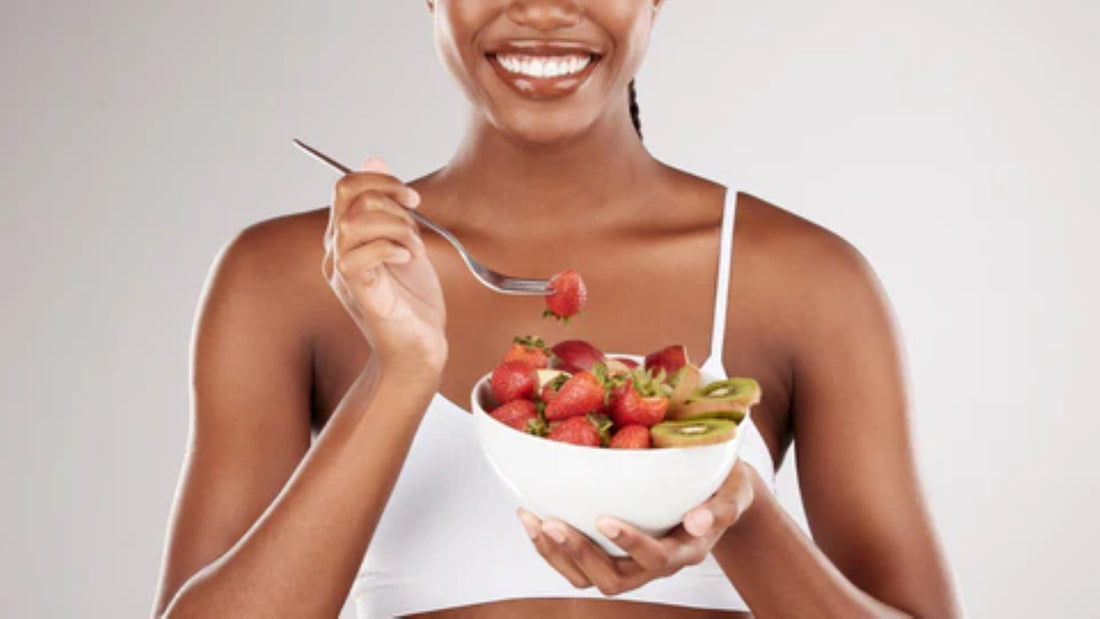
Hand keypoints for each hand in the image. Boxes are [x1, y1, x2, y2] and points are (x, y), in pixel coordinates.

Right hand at [323, 156, 446, 371]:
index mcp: (346, 238)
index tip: (410, 197)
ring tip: (415, 247)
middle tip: (416, 218)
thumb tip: (374, 157)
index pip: (346, 187)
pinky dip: (390, 249)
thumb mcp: (406, 239)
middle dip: (390, 198)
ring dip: (395, 226)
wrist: (419, 347)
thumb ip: (390, 204)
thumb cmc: (413, 300)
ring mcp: (344, 273)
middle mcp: (337, 252)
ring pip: (353, 224)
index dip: (379, 179)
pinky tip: (408, 260)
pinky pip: (358, 257)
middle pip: (348, 197)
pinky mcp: (358, 293)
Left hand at [516, 459, 757, 595]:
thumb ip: (722, 506)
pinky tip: (532, 517)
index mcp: (686, 549)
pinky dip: (552, 546)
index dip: (630, 544)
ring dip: (558, 555)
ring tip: (532, 521)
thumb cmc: (724, 484)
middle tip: (552, 523)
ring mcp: (632, 562)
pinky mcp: (612, 552)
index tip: (604, 520)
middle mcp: (656, 564)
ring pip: (590, 578)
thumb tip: (698, 521)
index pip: (657, 559)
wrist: (718, 491)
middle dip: (581, 555)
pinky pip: (579, 563)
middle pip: (615, 580)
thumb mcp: (736, 490)